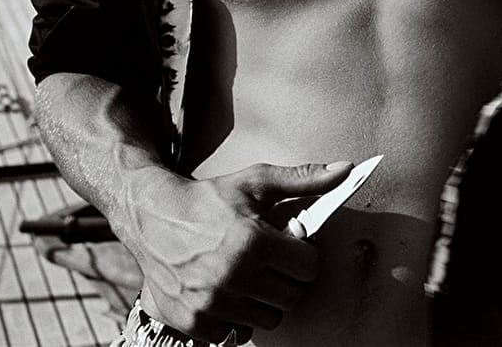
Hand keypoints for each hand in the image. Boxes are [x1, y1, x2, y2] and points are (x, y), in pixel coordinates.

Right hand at [122, 160, 352, 343]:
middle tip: (269, 260)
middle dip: (287, 278)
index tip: (289, 245)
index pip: (308, 268)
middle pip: (292, 297)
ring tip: (249, 274)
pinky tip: (227, 290)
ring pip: (269, 320)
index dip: (302, 254)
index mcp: (254, 241)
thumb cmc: (211, 199)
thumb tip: (347, 170)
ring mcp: (213, 303)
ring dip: (264, 300)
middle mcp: (234, 276)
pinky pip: (237, 334)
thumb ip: (304, 179)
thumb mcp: (257, 182)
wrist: (154, 217)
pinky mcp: (196, 323)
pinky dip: (237, 316)